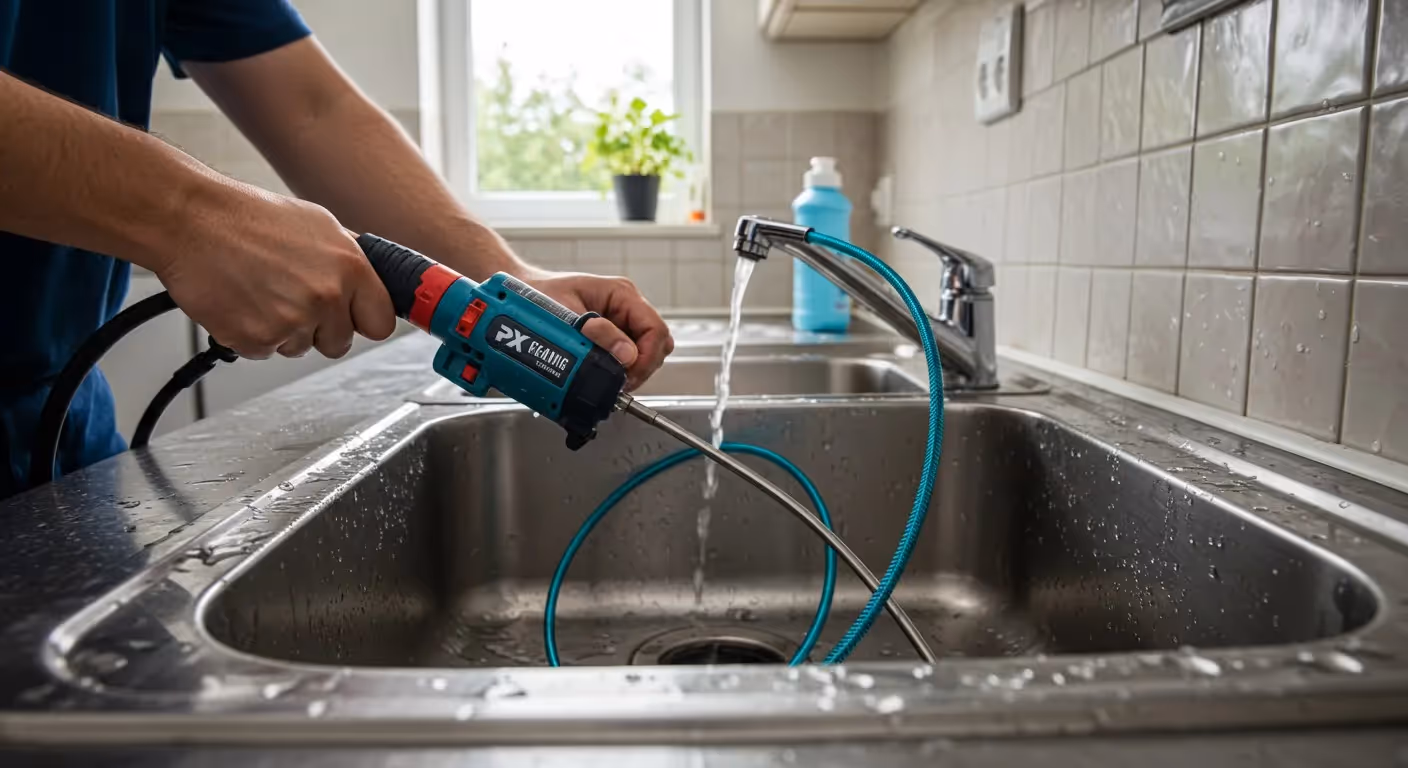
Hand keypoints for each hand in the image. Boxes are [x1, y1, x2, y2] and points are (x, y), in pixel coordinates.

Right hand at [152, 180, 396, 358]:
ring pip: (301, 348)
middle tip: (292, 297)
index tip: (355, 318)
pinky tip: (242, 301)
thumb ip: (349, 260)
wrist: (190, 220)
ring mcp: (291, 322)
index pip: (381, 323)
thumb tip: (371, 282)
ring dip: (284, 329)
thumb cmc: (247, 217)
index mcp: (349, 268)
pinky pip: (265, 351)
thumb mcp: (318, 224)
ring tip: (261, 290)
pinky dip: (253, 333)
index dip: (364, 320)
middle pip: (340, 343)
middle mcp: (325, 297)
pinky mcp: (256, 339)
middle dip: (320, 328)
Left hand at [517, 269, 673, 390]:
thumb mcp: (568, 313)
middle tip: (619, 382)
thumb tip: (627, 355)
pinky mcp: (611, 336)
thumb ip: (600, 334)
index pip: (655, 329)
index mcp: (621, 294)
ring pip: (646, 352)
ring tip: (611, 380)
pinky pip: (627, 357)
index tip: (629, 375)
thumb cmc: (538, 296)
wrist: (519, 296)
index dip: (647, 358)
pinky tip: (605, 375)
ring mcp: (620, 322)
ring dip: (632, 370)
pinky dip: (620, 370)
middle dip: (642, 367)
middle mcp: (626, 307)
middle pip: (657, 343)